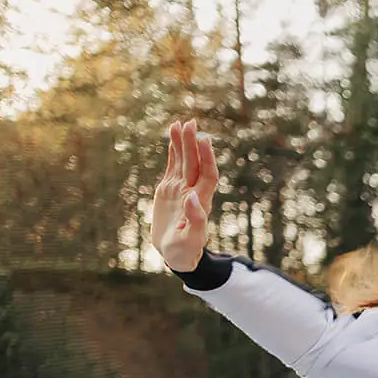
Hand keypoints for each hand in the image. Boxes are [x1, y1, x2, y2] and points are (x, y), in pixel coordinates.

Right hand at [152, 120, 219, 272]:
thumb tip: (192, 197)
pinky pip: (172, 166)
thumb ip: (195, 220)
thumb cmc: (185, 251)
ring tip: (179, 124)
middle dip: (193, 144)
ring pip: (183, 161)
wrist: (175, 254)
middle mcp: (192, 191)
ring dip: (183, 143)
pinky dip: (173, 151)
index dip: (207, 158)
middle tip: (190, 123)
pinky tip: (172, 136)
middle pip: (195, 164)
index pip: (207, 175)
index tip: (204, 140)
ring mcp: (181, 189)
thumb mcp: (191, 240)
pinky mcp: (169, 189)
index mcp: (201, 202)